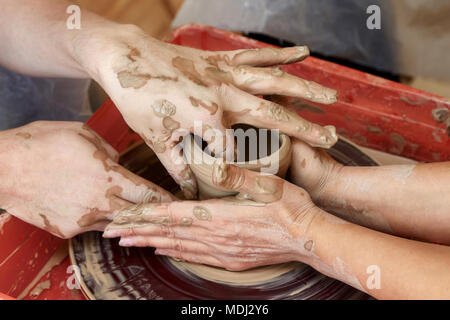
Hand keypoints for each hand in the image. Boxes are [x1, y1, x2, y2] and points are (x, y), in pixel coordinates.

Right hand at [0, 121, 173, 238]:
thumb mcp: (84, 134)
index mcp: (110, 179)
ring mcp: (83, 221)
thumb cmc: (41, 144)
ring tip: (129, 207)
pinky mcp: (67, 231)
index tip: (177, 202)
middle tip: (161, 209)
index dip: (166, 200)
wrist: (2, 168)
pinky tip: (94, 207)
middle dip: (151, 212)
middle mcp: (101, 205)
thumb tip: (118, 162)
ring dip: (126, 217)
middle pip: (139, 215)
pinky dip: (99, 218)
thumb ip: (109, 151)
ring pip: (117, 224)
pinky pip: (92, 227)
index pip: (150, 195)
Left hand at [74, 25, 338, 198]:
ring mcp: (226, 74)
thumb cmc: (139, 100)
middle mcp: (225, 96)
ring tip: (331, 98)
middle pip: (273, 115)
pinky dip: (280, 54)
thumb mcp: (157, 139)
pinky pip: (256, 56)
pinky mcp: (222, 59)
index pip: (239, 150)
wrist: (124, 57)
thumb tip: (191, 193)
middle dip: (304, 129)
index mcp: (209, 120)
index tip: (267, 179)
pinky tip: (303, 53)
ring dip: (304, 90)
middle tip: (331, 138)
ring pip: (274, 82)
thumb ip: (179, 167)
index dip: (251, 166)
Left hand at [103, 162, 321, 270]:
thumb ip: (236, 175)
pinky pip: (195, 257)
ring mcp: (223, 251)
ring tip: (129, 243)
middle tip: (111, 232)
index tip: (120, 216)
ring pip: (178, 247)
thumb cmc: (290, 207)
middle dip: (138, 231)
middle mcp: (216, 236)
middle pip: (168, 233)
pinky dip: (175, 253)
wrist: (310, 238)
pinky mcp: (231, 260)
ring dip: (151, 243)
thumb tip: (213, 164)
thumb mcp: (267, 183)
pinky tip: (164, 252)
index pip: (172, 215)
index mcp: (220, 215)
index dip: (145, 215)